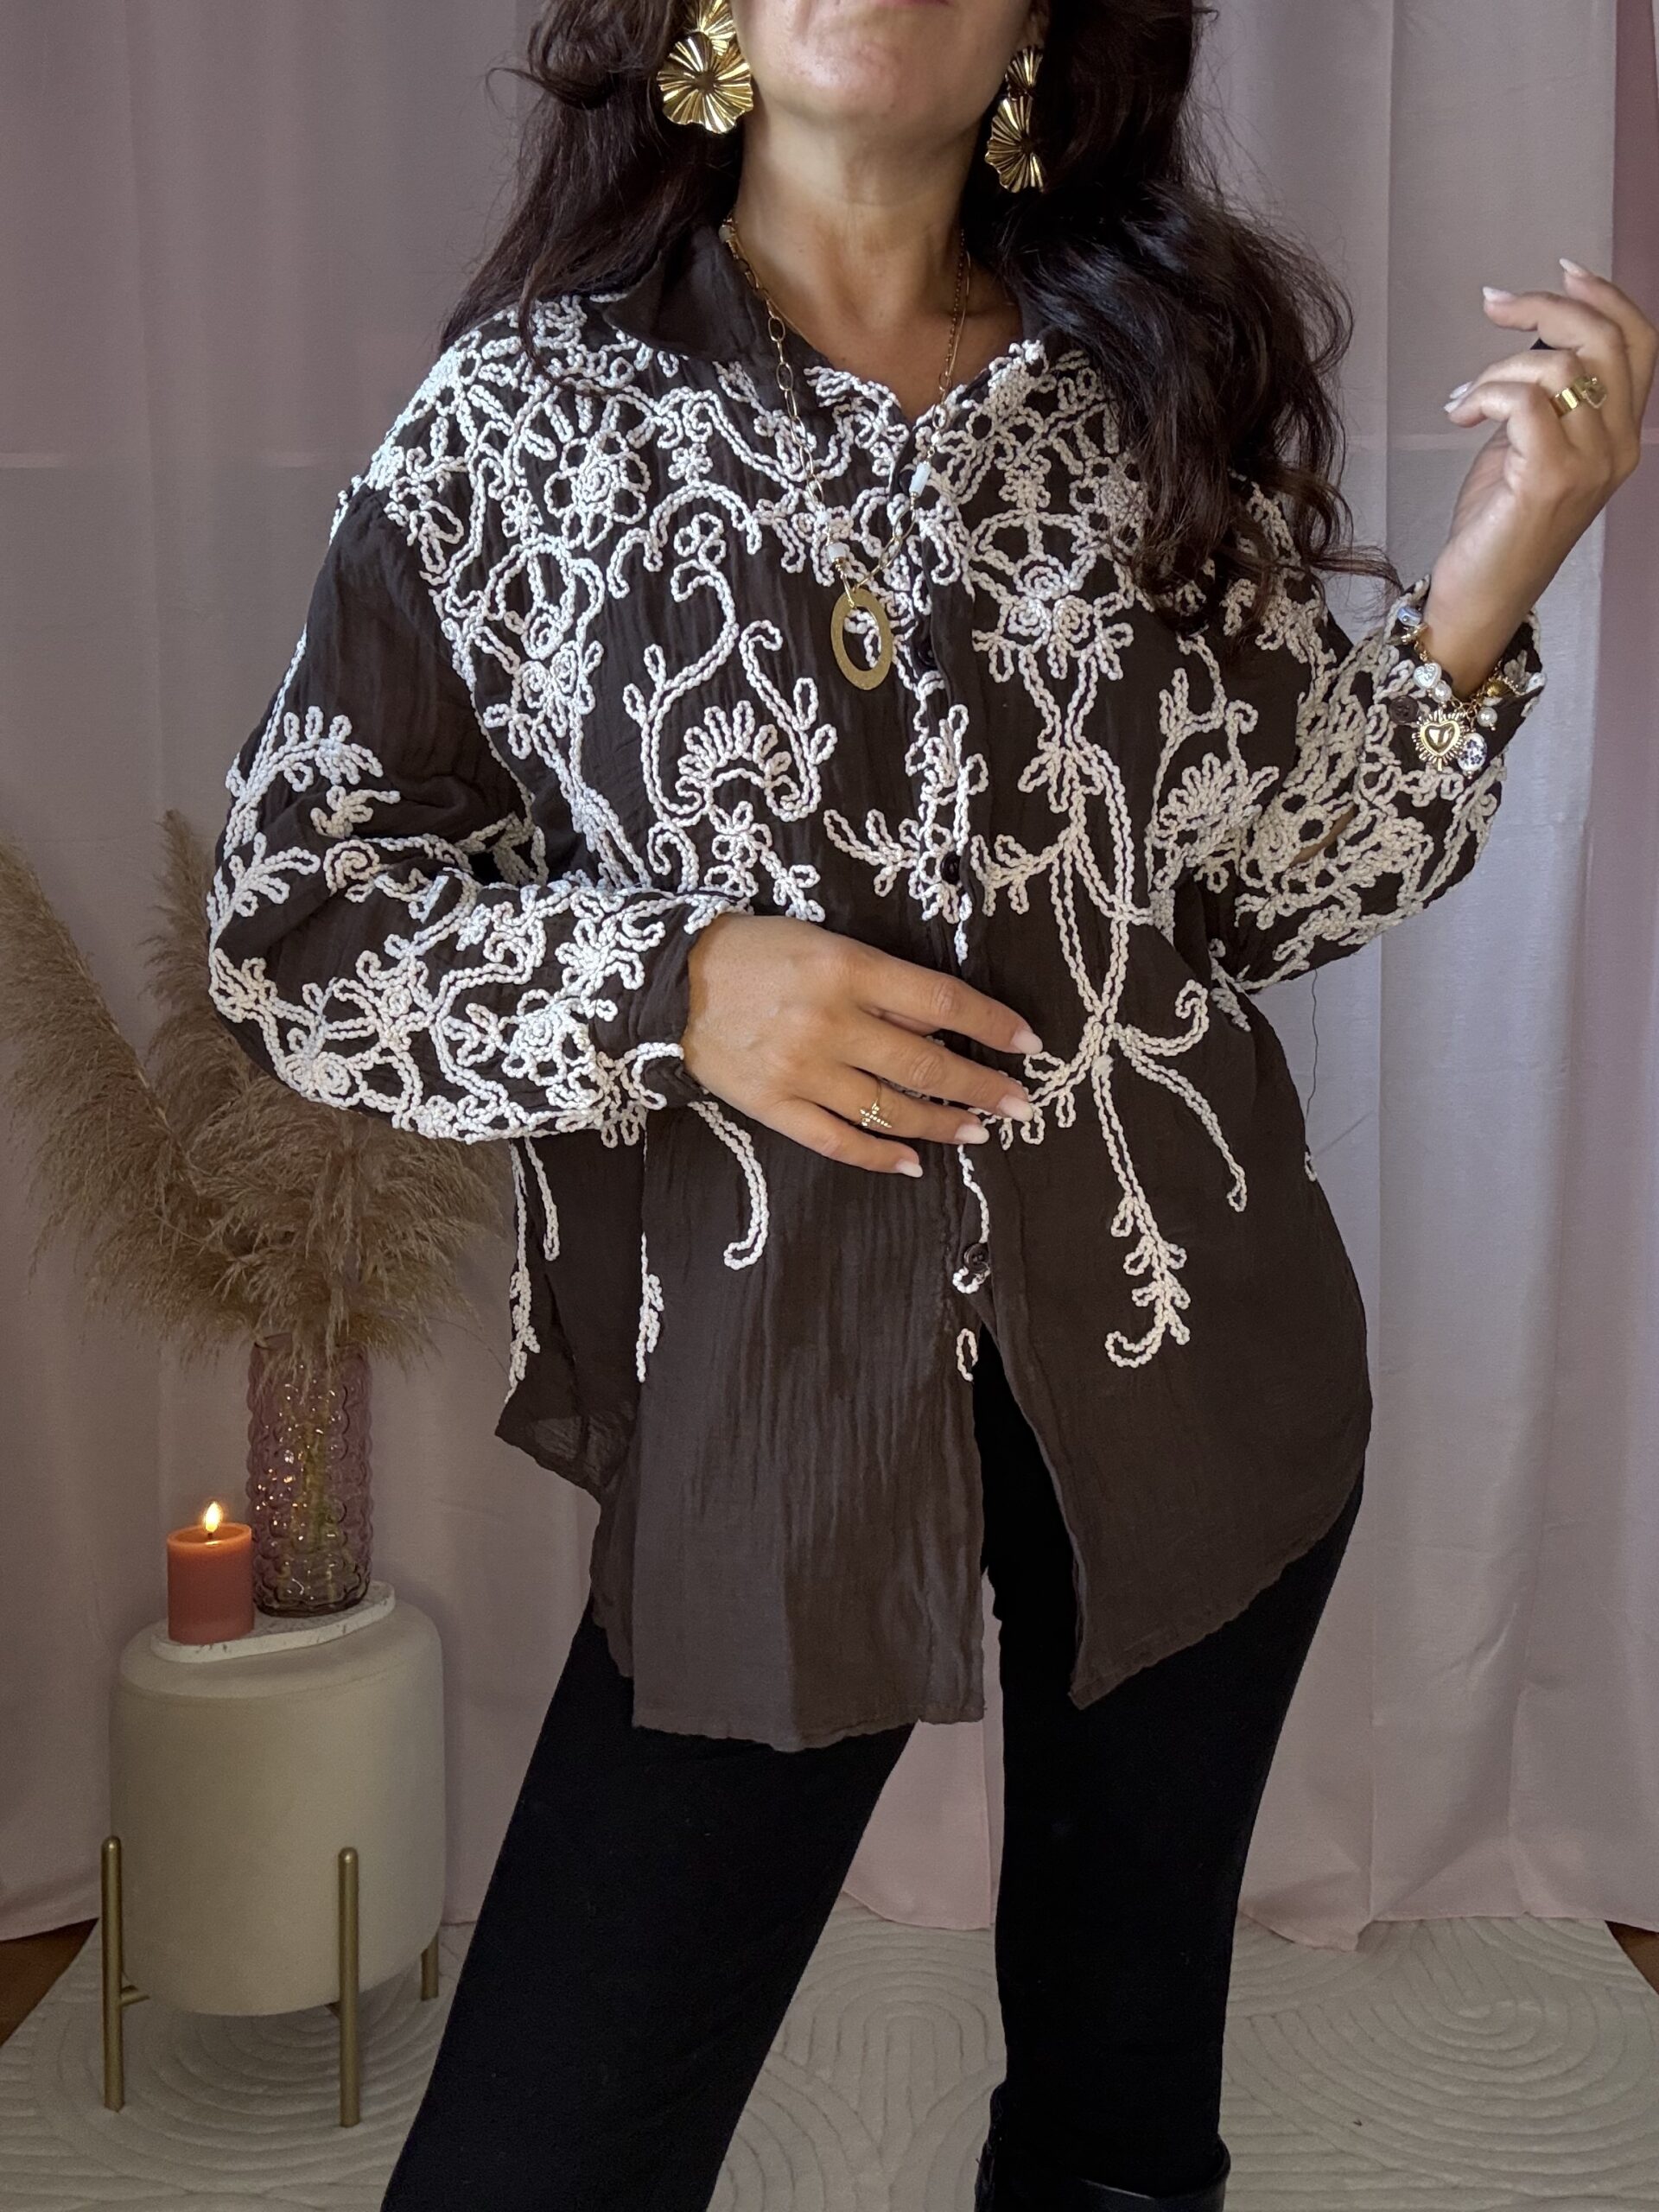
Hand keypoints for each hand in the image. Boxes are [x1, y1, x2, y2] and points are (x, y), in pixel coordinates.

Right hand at [680, 912, 1043, 1175]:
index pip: (940, 1002)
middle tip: (1019, 1104)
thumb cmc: (756, 951)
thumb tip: (942, 1026)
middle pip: (925, 1064)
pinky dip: (879, 1155)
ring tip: (977, 1131)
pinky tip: (912, 1163)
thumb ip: (879, 982)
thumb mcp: (824, 943)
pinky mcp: (773, 1106)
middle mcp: (830, 1022)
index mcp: (847, 968)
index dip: (991, 1024)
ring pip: (889, 1108)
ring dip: (942, 1125)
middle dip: (981, 1087)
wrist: (668, 981)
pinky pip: (837, 1140)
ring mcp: (801, 1070)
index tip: (1028, 1044)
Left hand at [1427, 259, 1654, 692]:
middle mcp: (1620, 447)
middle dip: (1544, 307)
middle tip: (1493, 306)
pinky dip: (1484, 393)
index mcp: (1623, 435)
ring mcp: (1591, 465)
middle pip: (1604, 340)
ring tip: (1466, 398)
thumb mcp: (1531, 445)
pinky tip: (1459, 415)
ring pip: (1558, 366)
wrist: (1479, 597)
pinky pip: (1524, 399)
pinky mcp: (1550, 479)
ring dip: (1498, 368)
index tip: (1561, 272)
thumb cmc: (1498, 523)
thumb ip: (1548, 396)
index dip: (1605, 296)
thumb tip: (1534, 336)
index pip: (1641, 342)